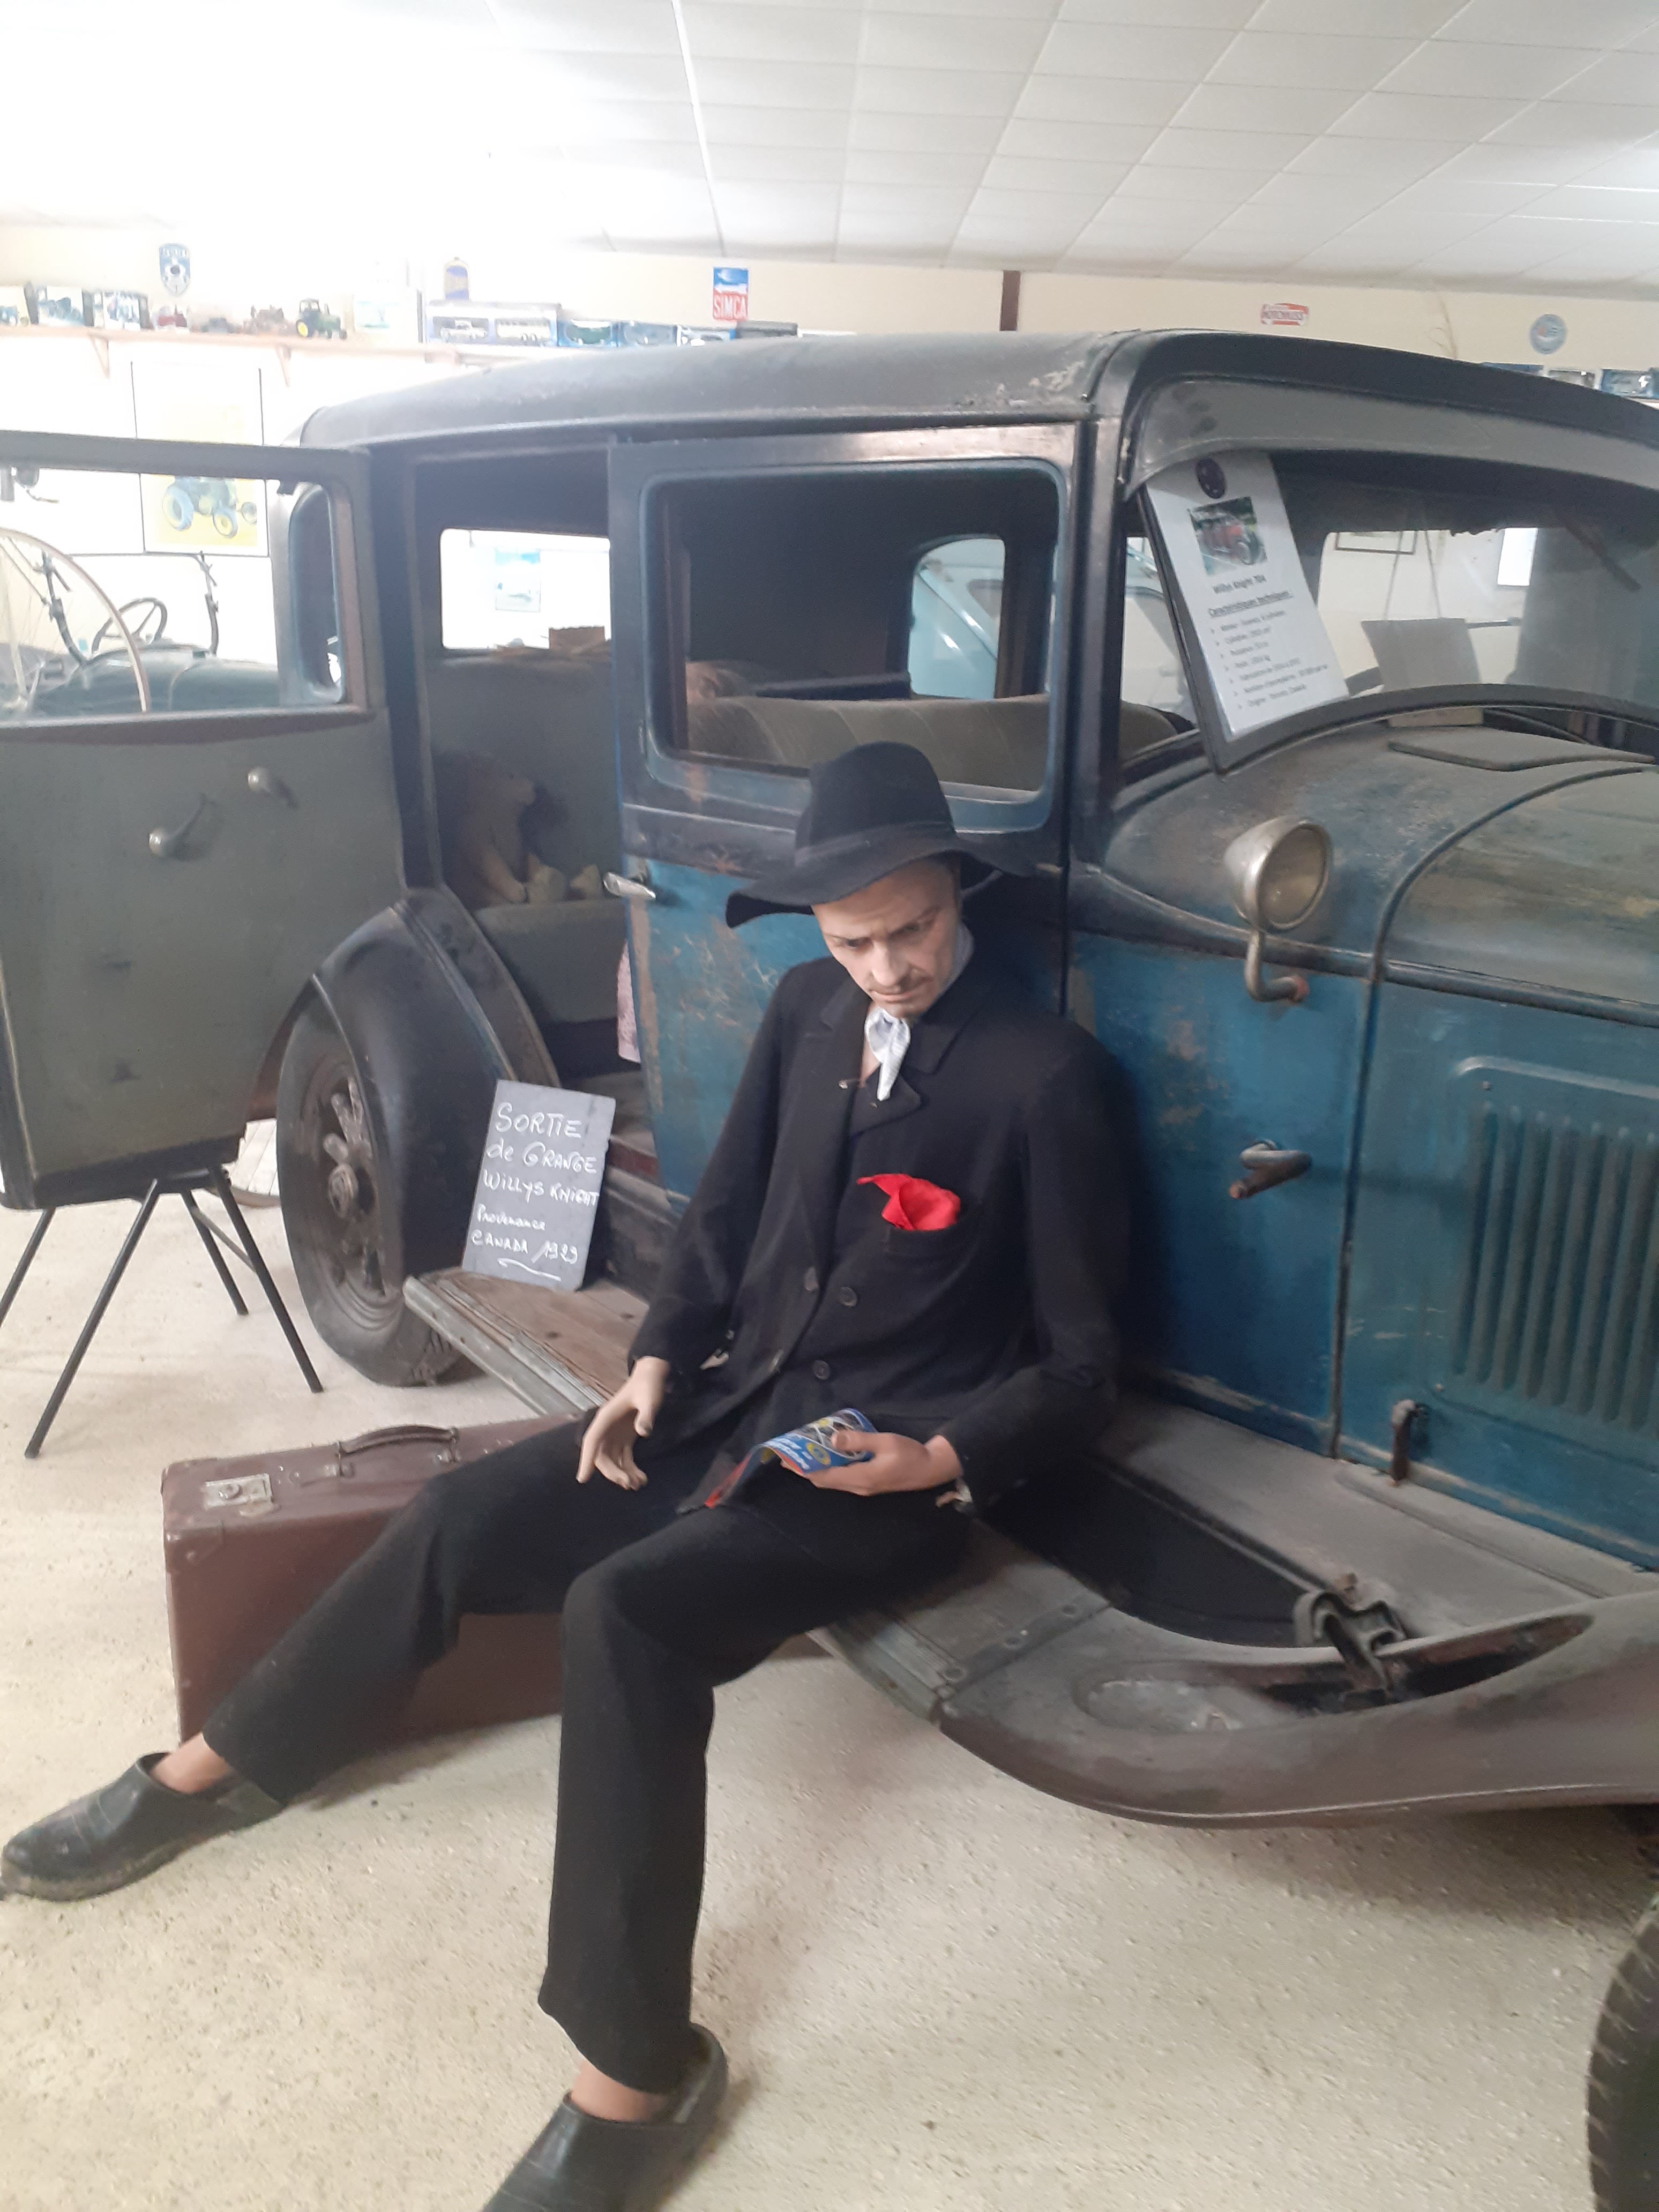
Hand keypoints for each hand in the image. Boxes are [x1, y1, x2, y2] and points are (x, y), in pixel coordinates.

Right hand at [578, 1357, 670, 1489]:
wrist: (652, 1378)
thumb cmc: (648, 1387)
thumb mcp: (650, 1399)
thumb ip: (647, 1415)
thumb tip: (644, 1432)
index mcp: (606, 1417)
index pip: (592, 1441)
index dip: (586, 1460)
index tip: (582, 1479)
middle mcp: (606, 1428)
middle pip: (601, 1455)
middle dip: (612, 1472)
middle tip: (628, 1483)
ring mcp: (615, 1434)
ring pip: (611, 1460)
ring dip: (621, 1474)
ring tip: (638, 1484)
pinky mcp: (625, 1437)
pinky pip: (623, 1458)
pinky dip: (630, 1469)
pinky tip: (642, 1479)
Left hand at [799, 1428, 962, 1497]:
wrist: (931, 1469)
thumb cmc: (909, 1454)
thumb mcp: (885, 1442)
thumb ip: (859, 1441)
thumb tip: (833, 1439)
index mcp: (860, 1478)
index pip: (824, 1477)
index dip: (804, 1469)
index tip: (787, 1460)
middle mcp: (858, 1487)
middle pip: (825, 1481)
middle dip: (807, 1469)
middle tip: (791, 1455)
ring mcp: (864, 1487)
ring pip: (834, 1481)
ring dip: (818, 1469)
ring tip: (806, 1454)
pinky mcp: (869, 1484)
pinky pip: (843, 1478)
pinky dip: (831, 1469)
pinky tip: (829, 1456)